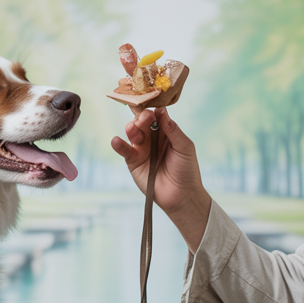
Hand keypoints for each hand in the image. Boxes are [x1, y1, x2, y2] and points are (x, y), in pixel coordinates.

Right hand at [110, 107, 210, 250]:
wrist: (181, 196)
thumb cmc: (187, 170)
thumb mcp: (184, 147)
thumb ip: (172, 129)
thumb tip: (161, 110)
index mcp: (166, 132)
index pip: (156, 116)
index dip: (152, 110)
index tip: (150, 107)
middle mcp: (153, 138)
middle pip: (143, 123)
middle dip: (142, 119)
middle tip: (144, 119)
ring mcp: (142, 150)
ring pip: (133, 134)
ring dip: (132, 129)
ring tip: (133, 129)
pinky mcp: (133, 162)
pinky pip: (125, 151)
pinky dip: (119, 145)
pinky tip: (117, 141)